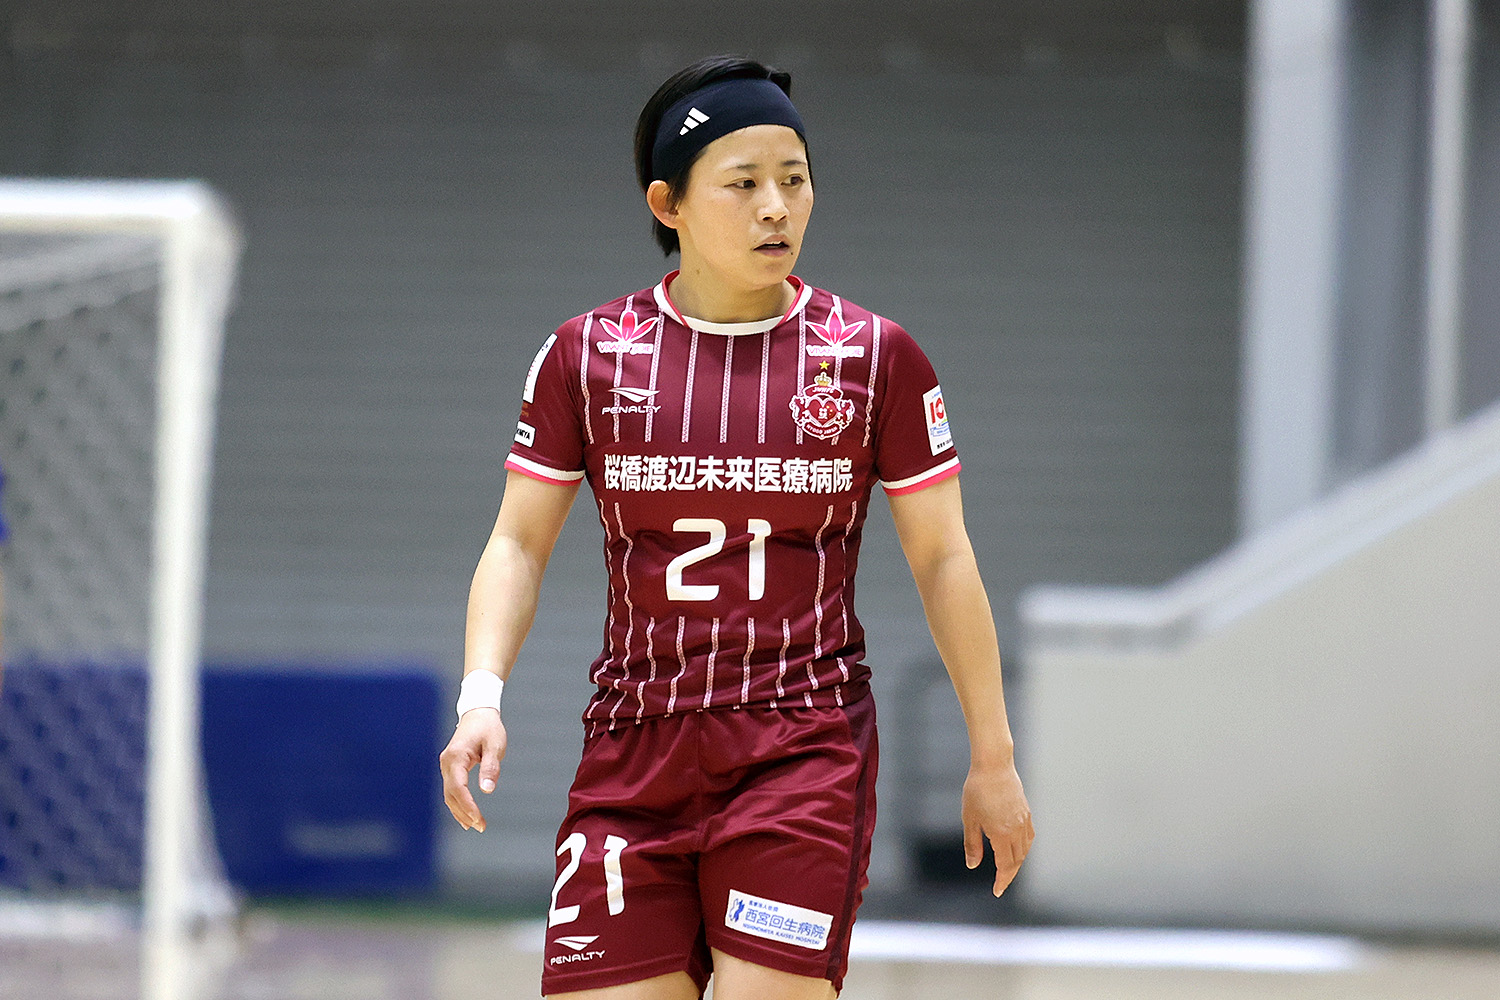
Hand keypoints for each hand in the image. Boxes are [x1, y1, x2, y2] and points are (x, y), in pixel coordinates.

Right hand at [440, 708, 506, 831]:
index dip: (467, 805)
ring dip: (460, 812)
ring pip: (449, 795)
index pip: (458, 787)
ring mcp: (446, 766)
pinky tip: (466, 816)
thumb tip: (487, 791)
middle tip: (481, 827)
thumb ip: (490, 767)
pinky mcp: (450, 768)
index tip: (478, 819)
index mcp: (456, 756)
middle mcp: (446, 763)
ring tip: (475, 826)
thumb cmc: (488, 728)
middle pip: (451, 794)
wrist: (478, 713)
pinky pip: (451, 790)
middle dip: (465, 813)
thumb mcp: (495, 745)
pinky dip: (457, 804)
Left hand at [962, 760, 1033, 896]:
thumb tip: (973, 865)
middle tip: (1000, 884)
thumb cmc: (977, 790)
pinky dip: (1024, 848)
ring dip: (1017, 863)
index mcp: (1002, 834)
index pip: (1006, 866)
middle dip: (1009, 875)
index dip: (1002, 881)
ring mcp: (1024, 821)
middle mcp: (1016, 830)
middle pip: (1017, 861)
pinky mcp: (1026, 812)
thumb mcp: (969, 819)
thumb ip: (972, 844)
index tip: (997, 892)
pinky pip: (1029, 837)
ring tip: (1006, 869)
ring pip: (1025, 850)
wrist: (994, 765)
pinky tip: (1017, 849)